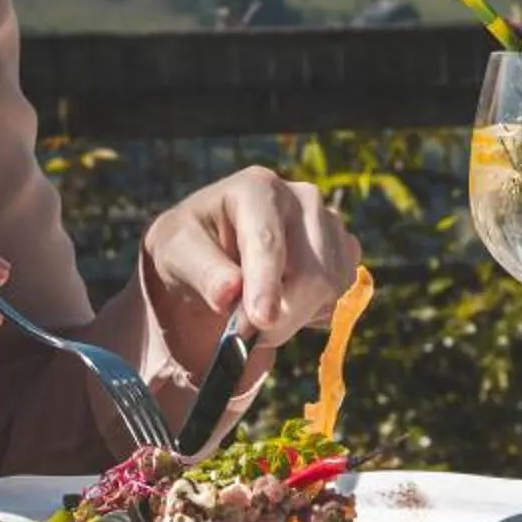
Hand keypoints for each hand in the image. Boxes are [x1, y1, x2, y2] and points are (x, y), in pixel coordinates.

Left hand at [139, 166, 363, 355]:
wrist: (211, 251)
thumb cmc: (191, 246)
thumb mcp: (176, 253)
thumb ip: (204, 272)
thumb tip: (230, 292)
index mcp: (256, 188)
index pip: (269, 241)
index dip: (266, 284)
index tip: (261, 320)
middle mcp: (302, 198)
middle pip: (312, 272)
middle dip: (282, 315)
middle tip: (248, 334)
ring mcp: (329, 222)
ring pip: (332, 288)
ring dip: (296, 317)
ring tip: (260, 313)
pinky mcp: (344, 248)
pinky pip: (343, 294)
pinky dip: (314, 312)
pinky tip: (286, 301)